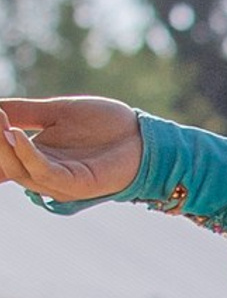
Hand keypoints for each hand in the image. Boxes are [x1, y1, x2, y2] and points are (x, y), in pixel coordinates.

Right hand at [0, 96, 141, 204]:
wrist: (141, 134)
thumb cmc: (103, 125)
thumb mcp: (56, 113)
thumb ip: (23, 112)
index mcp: (33, 158)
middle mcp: (41, 173)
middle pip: (3, 164)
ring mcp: (58, 182)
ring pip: (18, 169)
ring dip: (2, 145)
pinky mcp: (76, 185)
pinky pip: (44, 172)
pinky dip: (27, 154)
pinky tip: (16, 134)